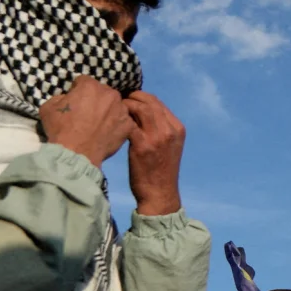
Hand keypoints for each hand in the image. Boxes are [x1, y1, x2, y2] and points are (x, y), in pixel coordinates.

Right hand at [41, 76, 133, 167]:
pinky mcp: (128, 125)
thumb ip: (61, 97)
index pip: (84, 81)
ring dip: (108, 111)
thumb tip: (68, 98)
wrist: (77, 153)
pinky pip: (123, 121)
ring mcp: (122, 109)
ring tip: (99, 124)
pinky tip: (108, 133)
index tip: (75, 101)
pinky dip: (117, 125)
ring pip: (115, 106)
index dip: (78, 90)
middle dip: (95, 99)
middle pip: (103, 92)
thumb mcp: (48, 107)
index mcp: (90, 86)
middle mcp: (110, 94)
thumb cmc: (61, 129)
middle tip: (88, 113)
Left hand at [124, 92, 185, 215]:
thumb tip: (140, 113)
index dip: (142, 97)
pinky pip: (129, 123)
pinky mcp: (143, 145)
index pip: (159, 103)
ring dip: (126, 105)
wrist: (160, 193)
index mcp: (178, 128)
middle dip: (132, 97)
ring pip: (141, 108)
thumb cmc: (160, 171)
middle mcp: (170, 130)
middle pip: (150, 102)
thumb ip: (160, 129)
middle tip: (119, 100)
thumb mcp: (169, 146)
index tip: (130, 99)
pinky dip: (120, 119)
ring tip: (115, 109)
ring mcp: (158, 137)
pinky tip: (112, 123)